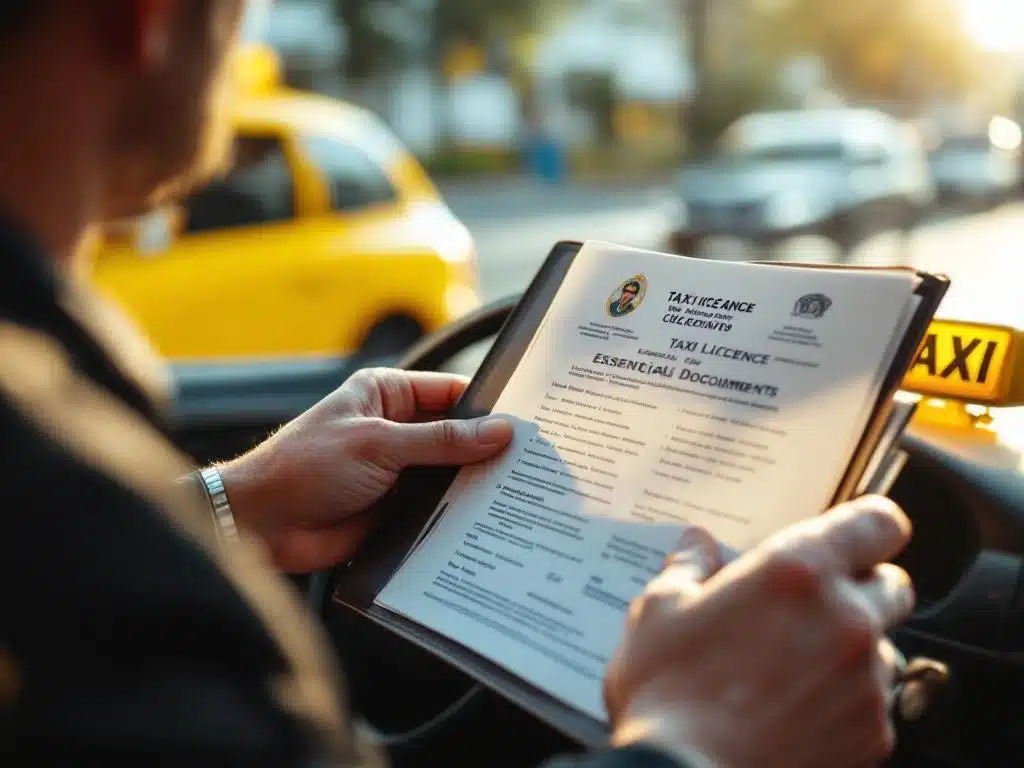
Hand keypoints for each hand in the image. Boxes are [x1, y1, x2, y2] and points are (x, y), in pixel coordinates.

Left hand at [218, 368, 512, 572]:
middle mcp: (395, 429)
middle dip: (486, 450)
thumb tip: (499, 431)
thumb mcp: (378, 444)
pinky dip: (457, 515)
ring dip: (473, 485)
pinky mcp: (395, 509)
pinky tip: (488, 523)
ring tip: (519, 495)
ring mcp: (397, 471)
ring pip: (449, 475)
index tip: (527, 423)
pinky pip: (436, 509)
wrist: (260, 525)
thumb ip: (441, 440)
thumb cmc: (304, 467)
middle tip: (531, 463)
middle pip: (455, 436)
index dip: (487, 407)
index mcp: (387, 394)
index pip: (451, 392)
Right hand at [606, 496, 913, 767]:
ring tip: (796, 666)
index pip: (878, 522)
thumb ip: (688, 568)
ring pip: (885, 647)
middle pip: (893, 584)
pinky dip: (847, 700)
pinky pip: (876, 702)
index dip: (869, 526)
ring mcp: (865, 680)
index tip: (854, 535)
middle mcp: (845, 619)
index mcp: (795, 572)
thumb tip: (697, 544)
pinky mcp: (872, 734)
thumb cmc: (667, 695)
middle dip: (860, 588)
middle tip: (810, 605)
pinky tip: (799, 709)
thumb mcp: (659, 613)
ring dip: (853, 648)